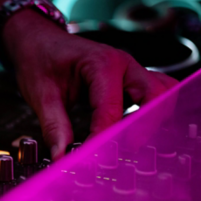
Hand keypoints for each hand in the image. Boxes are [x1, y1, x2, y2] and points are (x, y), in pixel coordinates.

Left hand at [3, 10, 178, 159]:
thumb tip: (61, 157)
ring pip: (162, 95)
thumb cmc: (40, 60)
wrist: (38, 42)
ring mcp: (131, 72)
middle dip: (143, 127)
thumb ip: (54, 127)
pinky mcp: (131, 81)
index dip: (103, 137)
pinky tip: (132, 133)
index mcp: (101, 64)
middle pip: (155, 96)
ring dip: (152, 120)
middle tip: (122, 151)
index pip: (111, 108)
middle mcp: (124, 65)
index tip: (91, 158)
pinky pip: (153, 96)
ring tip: (129, 144)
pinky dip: (150, 114)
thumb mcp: (41, 94)